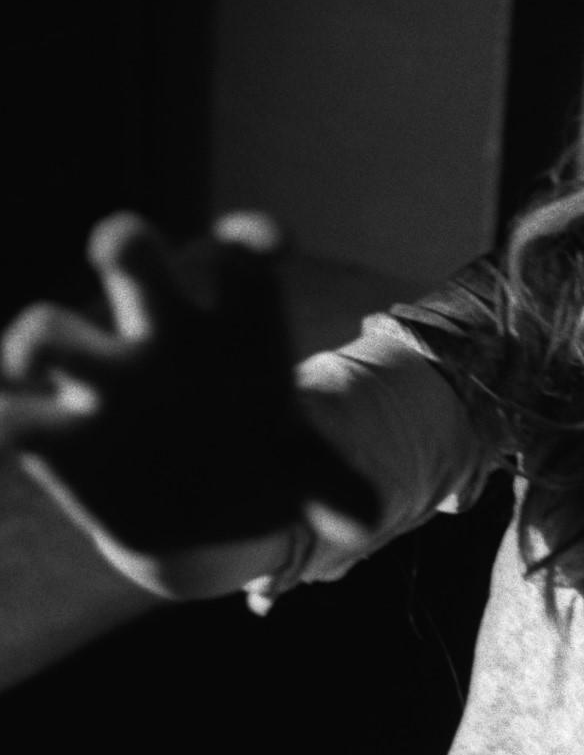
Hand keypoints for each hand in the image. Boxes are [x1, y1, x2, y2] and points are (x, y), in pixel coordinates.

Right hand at [0, 211, 378, 554]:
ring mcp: (99, 379)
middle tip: (123, 246)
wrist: (203, 509)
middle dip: (124, 242)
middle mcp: (156, 337)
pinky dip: (10, 419)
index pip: (241, 262)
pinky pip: (13, 417)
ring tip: (42, 360)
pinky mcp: (56, 436)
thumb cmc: (262, 465)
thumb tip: (376, 515)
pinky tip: (20, 424)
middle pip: (129, 256)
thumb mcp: (308, 476)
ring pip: (48, 328)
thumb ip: (337, 488)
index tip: (272, 242)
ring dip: (41, 336)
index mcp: (231, 332)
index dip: (251, 239)